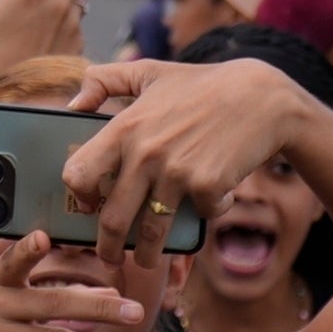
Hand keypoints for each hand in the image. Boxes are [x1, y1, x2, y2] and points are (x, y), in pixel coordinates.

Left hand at [58, 53, 322, 247]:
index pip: (79, 173)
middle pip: (113, 219)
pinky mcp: (208, 187)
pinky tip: (214, 198)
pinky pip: (200, 216)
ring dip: (146, 255)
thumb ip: (104, 81)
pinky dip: (207, 214)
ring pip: (151, 233)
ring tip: (147, 260)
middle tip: (109, 256)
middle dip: (107, 247)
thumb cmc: (201, 85)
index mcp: (125, 128)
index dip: (79, 196)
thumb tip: (72, 106)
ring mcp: (177, 173)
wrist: (260, 97)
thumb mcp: (149, 72)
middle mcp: (146, 154)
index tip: (87, 205)